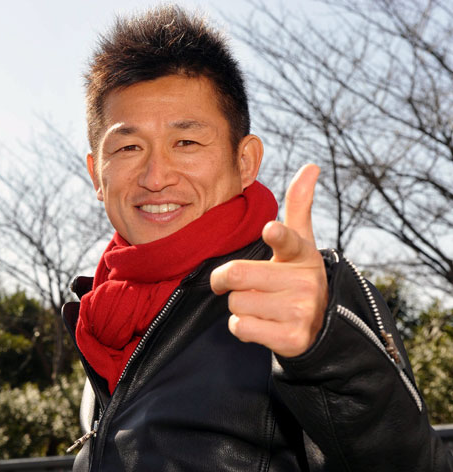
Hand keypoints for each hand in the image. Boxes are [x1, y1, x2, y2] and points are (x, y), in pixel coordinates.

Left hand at [210, 164, 327, 357]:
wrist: (320, 323)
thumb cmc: (298, 275)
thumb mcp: (302, 242)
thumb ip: (299, 205)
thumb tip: (311, 166)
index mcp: (302, 254)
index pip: (289, 240)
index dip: (277, 235)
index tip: (269, 230)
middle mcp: (304, 282)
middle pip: (234, 274)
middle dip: (225, 279)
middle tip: (236, 282)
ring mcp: (300, 312)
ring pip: (235, 303)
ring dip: (239, 304)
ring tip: (262, 304)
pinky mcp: (292, 339)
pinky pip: (240, 327)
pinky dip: (243, 326)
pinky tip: (263, 323)